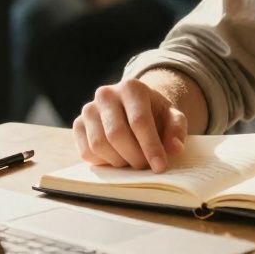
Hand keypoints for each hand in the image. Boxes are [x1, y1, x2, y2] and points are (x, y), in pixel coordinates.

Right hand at [73, 77, 187, 171]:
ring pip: (99, 144)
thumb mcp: (172, 117)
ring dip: (119, 161)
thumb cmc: (155, 113)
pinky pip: (86, 151)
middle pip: (117, 133)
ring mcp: (89, 108)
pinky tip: (117, 158)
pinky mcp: (78, 124)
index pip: (139, 120)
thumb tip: (175, 148)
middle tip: (145, 167)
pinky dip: (103, 162)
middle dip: (134, 156)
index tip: (160, 166)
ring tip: (132, 162)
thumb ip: (177, 129)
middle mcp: (106, 94)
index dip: (150, 146)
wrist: (133, 107)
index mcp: (131, 87)